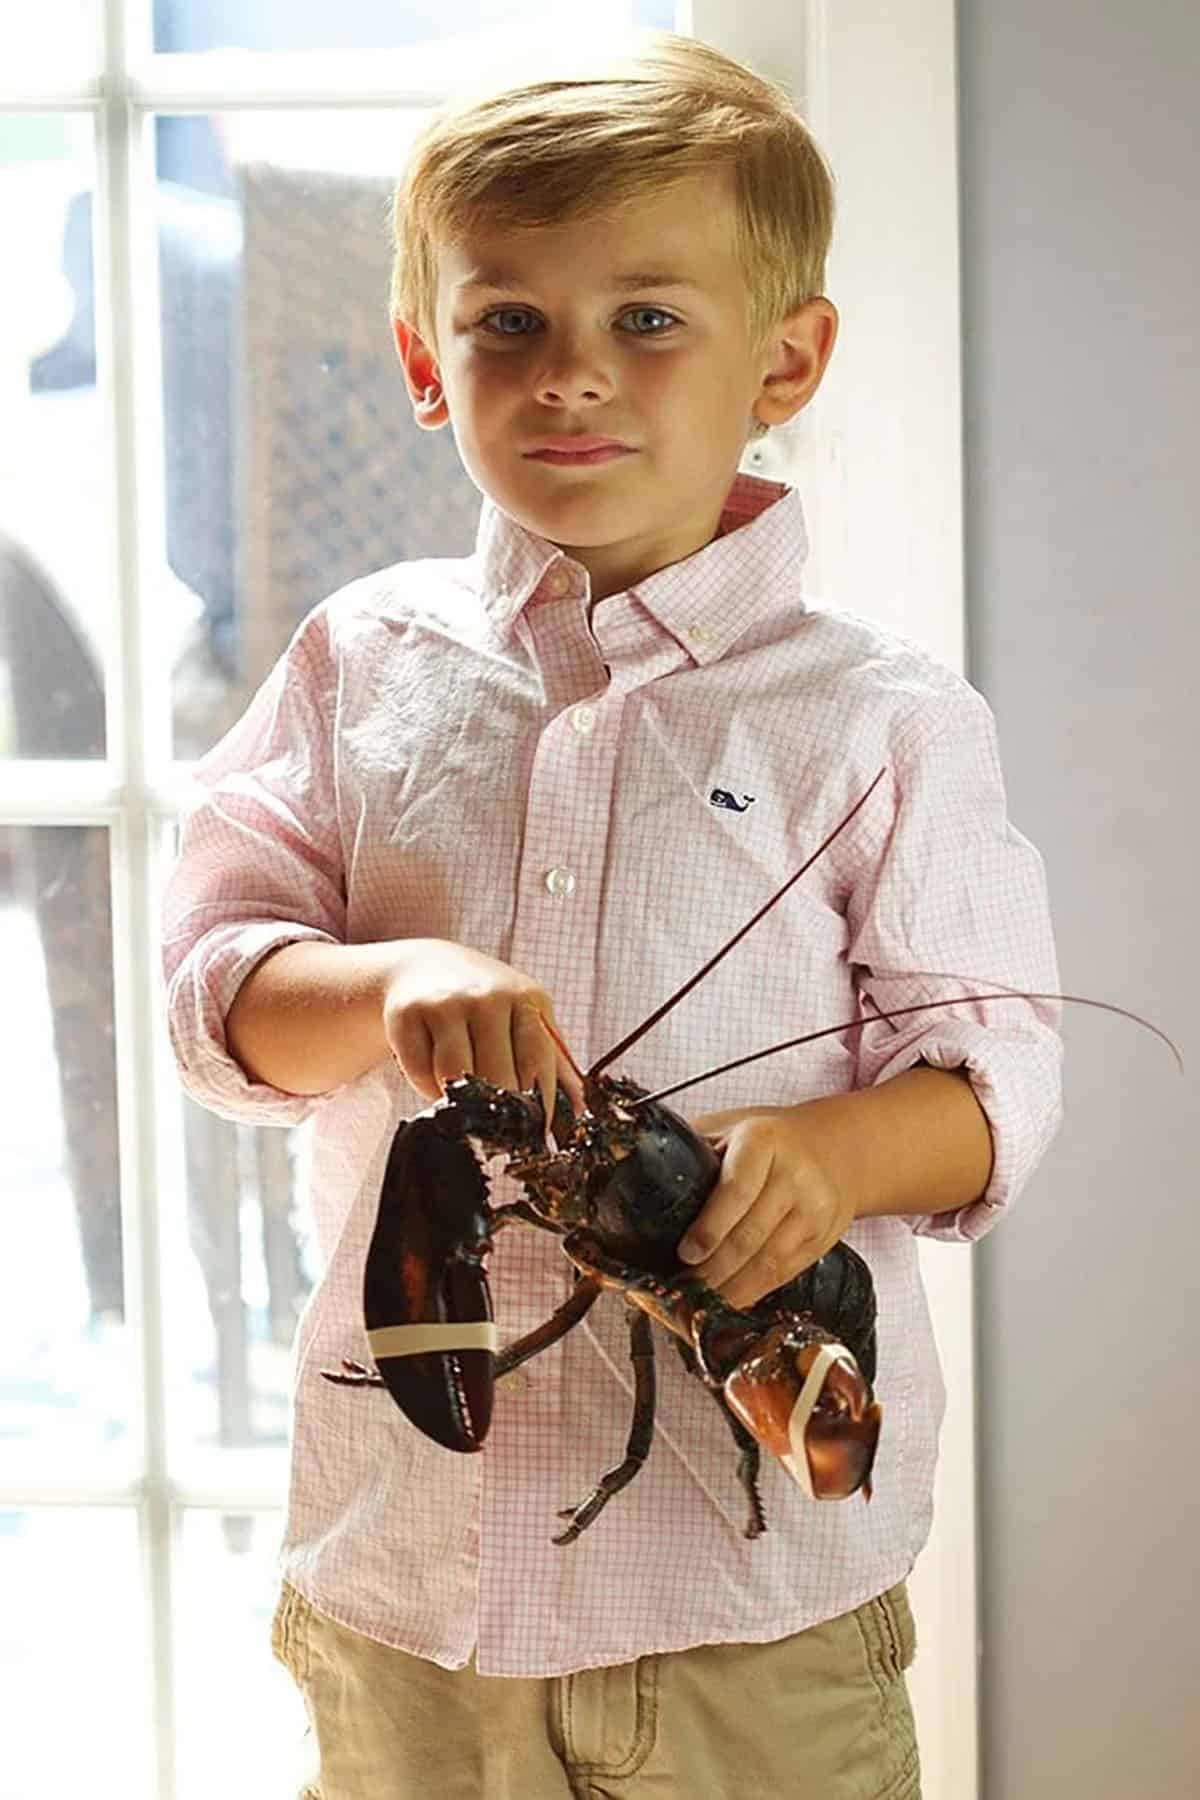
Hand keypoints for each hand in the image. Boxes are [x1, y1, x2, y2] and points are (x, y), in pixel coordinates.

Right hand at [381, 940, 583, 1120]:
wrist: (421, 968)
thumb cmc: (483, 1004)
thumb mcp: (523, 1019)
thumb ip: (551, 1063)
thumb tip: (581, 1112)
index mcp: (527, 1001)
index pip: (538, 1065)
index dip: (537, 1107)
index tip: (533, 1136)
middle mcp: (488, 998)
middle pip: (498, 1077)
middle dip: (498, 1111)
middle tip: (494, 1129)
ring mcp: (446, 1003)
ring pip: (456, 1077)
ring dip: (460, 1099)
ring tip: (463, 1096)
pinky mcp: (408, 1014)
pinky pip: (421, 1071)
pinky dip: (427, 1086)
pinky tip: (433, 1076)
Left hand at [676, 1104, 856, 1309]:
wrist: (836, 1147)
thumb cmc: (769, 1139)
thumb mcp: (730, 1126)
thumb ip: (693, 1148)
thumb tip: (638, 1178)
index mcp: (763, 1140)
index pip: (736, 1189)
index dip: (710, 1227)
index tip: (685, 1254)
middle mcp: (795, 1173)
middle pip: (750, 1234)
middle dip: (712, 1270)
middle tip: (681, 1289)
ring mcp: (815, 1207)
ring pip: (769, 1261)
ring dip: (731, 1288)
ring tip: (700, 1302)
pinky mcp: (824, 1235)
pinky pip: (786, 1272)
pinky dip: (755, 1291)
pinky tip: (732, 1299)